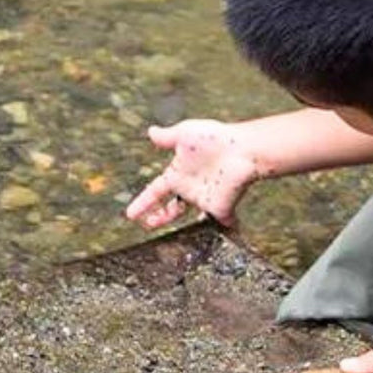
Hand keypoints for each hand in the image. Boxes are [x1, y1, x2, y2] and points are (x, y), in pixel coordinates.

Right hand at [125, 120, 261, 227]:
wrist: (242, 149)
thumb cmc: (214, 139)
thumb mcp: (185, 134)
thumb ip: (167, 137)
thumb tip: (150, 132)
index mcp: (178, 173)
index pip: (155, 191)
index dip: (143, 202)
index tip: (130, 214)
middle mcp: (190, 188)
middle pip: (172, 208)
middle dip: (160, 217)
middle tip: (148, 225)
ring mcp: (205, 199)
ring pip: (192, 218)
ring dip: (185, 229)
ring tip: (179, 240)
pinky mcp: (221, 208)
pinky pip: (221, 223)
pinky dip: (225, 230)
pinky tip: (225, 238)